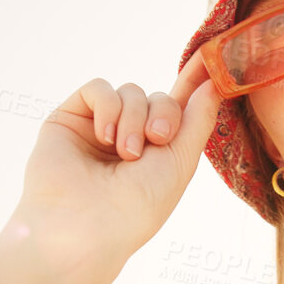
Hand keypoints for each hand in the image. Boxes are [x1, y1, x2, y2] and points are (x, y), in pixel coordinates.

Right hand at [10, 54, 222, 258]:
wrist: (85, 226)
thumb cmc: (136, 207)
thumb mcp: (180, 162)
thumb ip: (198, 119)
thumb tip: (214, 82)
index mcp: (156, 152)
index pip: (177, 109)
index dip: (193, 83)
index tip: (210, 56)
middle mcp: (127, 138)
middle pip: (156, 98)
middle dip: (163, 114)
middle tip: (158, 139)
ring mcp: (97, 127)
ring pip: (130, 92)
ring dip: (134, 117)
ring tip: (126, 152)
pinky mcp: (69, 119)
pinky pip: (97, 88)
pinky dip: (108, 107)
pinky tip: (105, 136)